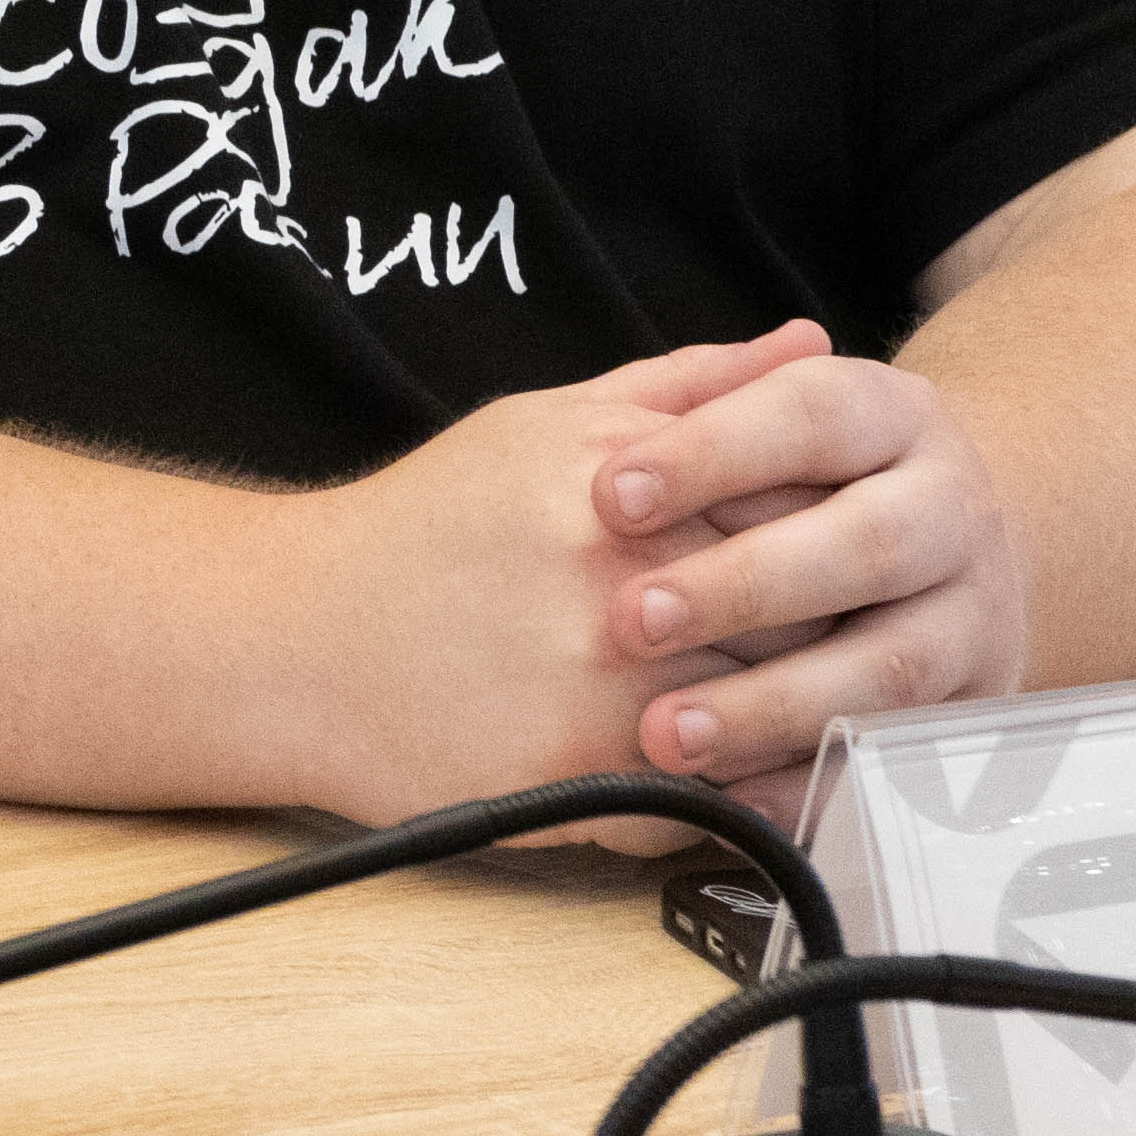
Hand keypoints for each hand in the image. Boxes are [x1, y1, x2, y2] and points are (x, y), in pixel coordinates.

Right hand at [274, 321, 840, 836]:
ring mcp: (611, 683)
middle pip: (814, 607)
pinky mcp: (589, 772)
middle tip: (846, 636)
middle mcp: (626, 577)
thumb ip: (685, 385)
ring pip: (783, 707)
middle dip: (841, 623)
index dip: (844, 524)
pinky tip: (733, 769)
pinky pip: (722, 792)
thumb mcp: (543, 426)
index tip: (845, 541)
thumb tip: (809, 343)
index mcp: (627, 481)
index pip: (809, 498)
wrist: (290, 638)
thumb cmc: (420, 528)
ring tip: (806, 705)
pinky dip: (747, 787)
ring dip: (809, 712)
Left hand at [592, 336, 1028, 790]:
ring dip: (774, 705)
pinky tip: (730, 800)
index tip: (609, 497)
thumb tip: (608, 426)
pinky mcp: (971, 712)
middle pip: (865, 544)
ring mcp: (974, 617)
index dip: (712, 454)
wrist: (956, 544)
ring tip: (666, 732)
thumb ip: (691, 405)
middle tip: (631, 622)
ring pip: (890, 666)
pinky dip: (812, 785)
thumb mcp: (768, 416)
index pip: (812, 415)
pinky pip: (895, 759)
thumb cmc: (817, 475)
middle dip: (744, 587)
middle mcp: (953, 511)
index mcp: (895, 417)